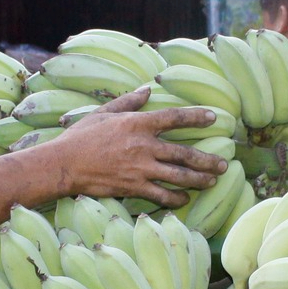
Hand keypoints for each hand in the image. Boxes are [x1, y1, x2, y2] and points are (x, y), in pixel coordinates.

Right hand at [48, 89, 227, 207]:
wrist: (64, 164)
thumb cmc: (80, 137)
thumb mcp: (103, 113)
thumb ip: (128, 102)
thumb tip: (147, 90)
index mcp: (137, 124)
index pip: (174, 118)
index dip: (196, 117)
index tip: (213, 118)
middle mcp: (144, 145)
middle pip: (185, 152)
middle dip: (207, 159)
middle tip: (224, 163)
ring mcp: (140, 168)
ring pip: (179, 175)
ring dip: (199, 179)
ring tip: (212, 180)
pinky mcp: (133, 187)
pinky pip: (162, 194)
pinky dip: (176, 198)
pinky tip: (185, 198)